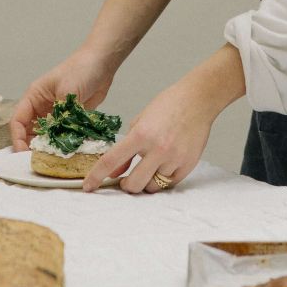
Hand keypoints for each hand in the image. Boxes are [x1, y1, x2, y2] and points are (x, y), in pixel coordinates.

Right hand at [9, 49, 115, 151]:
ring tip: (53, 160)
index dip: (17, 138)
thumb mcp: (67, 90)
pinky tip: (68, 153)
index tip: (23, 154)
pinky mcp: (70, 118)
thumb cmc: (81, 68)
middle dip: (32, 147)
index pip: (18, 121)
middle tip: (39, 161)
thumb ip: (60, 113)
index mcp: (34, 97)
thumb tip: (57, 136)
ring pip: (46, 136)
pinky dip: (63, 144)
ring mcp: (56, 113)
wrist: (102, 62)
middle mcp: (42, 107)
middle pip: (29, 132)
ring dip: (48, 147)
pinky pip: (62, 135)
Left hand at [81, 74, 217, 193]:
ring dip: (146, 182)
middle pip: (133, 184)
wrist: (198, 99)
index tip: (88, 186)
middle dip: (126, 186)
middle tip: (127, 179)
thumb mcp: (141, 121)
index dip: (97, 176)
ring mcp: (174, 158)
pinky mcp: (187, 165)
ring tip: (149, 168)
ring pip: (152, 187)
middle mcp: (157, 149)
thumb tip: (115, 172)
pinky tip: (163, 166)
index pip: (112, 160)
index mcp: (142, 134)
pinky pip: (169, 184)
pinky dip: (162, 179)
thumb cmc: (168, 105)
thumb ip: (127, 148)